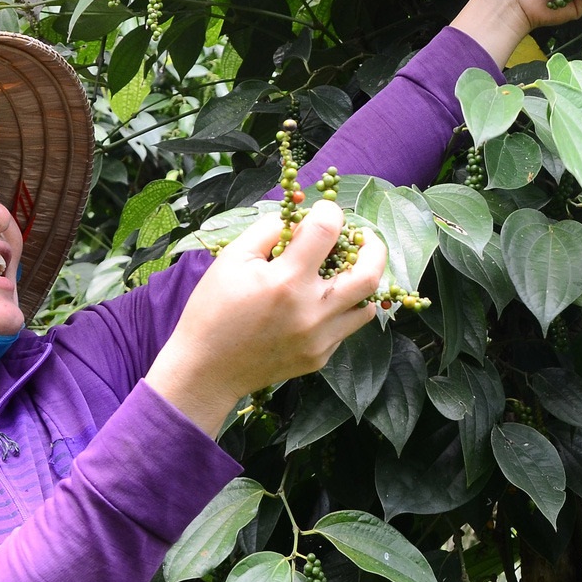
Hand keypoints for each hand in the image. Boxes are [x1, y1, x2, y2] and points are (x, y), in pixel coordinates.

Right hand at [145, 200, 388, 435]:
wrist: (207, 370)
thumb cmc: (213, 310)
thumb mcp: (232, 259)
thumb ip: (269, 230)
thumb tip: (301, 217)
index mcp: (287, 280)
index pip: (328, 231)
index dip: (330, 212)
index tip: (324, 211)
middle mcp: (312, 311)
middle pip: (370, 273)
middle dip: (374, 247)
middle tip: (364, 238)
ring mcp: (320, 338)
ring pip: (367, 305)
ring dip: (361, 282)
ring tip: (346, 271)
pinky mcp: (320, 357)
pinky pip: (346, 328)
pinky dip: (342, 309)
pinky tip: (322, 301)